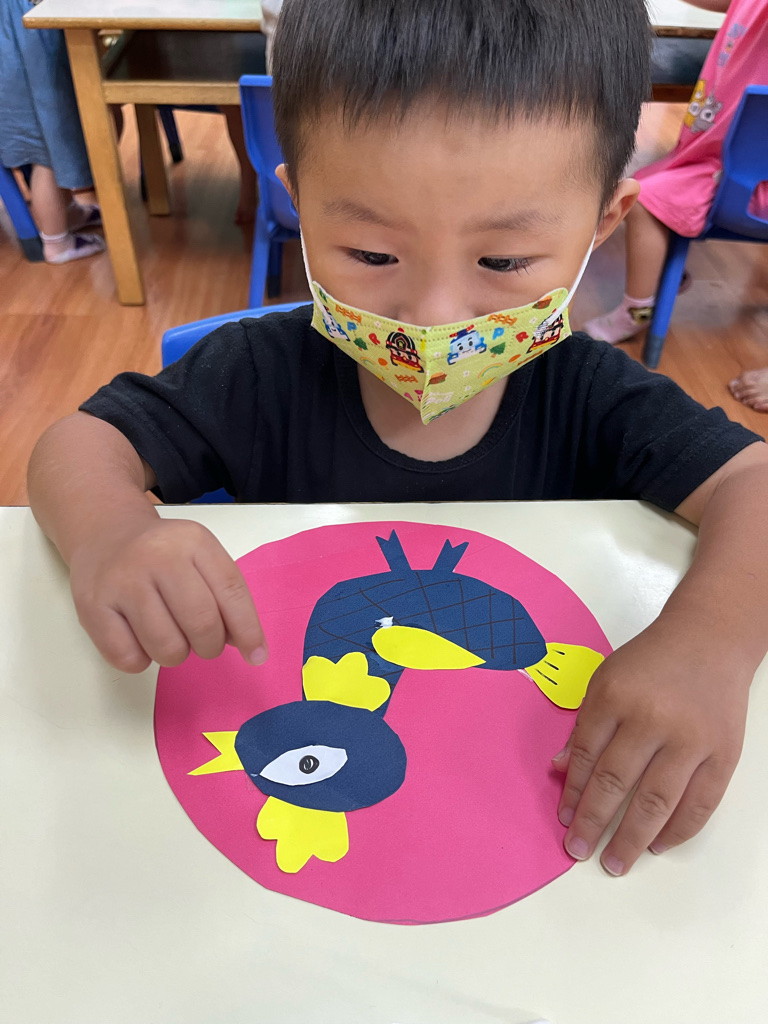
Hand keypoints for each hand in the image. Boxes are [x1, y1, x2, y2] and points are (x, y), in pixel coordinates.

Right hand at [70, 516, 266, 672]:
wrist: (104, 532)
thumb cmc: (162, 553)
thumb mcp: (199, 556)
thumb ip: (225, 595)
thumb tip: (247, 646)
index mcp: (193, 541)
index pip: (232, 592)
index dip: (248, 630)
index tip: (256, 655)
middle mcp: (158, 556)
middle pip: (202, 624)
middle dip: (210, 646)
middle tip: (203, 642)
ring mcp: (123, 581)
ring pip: (167, 647)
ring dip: (175, 655)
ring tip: (168, 635)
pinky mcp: (92, 606)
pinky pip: (129, 658)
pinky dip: (141, 660)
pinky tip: (139, 637)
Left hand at [551, 616, 748, 874]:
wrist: (710, 639)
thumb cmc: (650, 661)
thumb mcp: (605, 679)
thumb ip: (584, 724)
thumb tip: (561, 769)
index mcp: (615, 697)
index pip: (587, 755)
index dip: (573, 792)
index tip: (563, 819)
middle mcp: (652, 719)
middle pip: (616, 782)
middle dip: (593, 822)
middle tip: (578, 850)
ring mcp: (691, 739)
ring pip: (656, 801)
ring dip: (631, 838)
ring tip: (614, 863)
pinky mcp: (723, 754)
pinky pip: (700, 804)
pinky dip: (678, 831)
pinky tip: (657, 845)